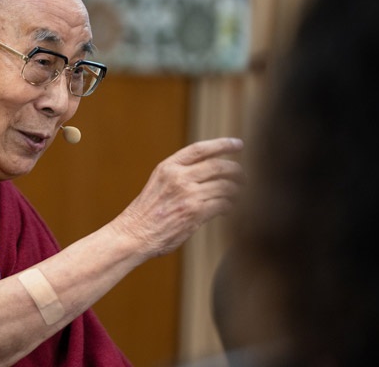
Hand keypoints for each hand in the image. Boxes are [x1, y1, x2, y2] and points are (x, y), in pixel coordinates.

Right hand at [114, 137, 244, 257]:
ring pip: (225, 186)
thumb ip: (180, 174)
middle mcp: (179, 177)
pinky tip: (228, 208)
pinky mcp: (195, 213)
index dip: (223, 144)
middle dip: (237, 170)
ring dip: (236, 191)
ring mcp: (188, 195)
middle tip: (244, 176)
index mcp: (168, 167)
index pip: (200, 149)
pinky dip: (230, 206)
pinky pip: (223, 204)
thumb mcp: (159, 183)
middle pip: (218, 166)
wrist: (134, 235)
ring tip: (238, 195)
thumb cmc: (147, 212)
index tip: (239, 144)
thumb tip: (210, 170)